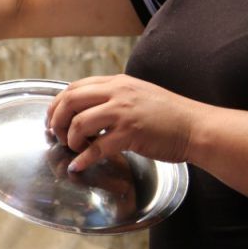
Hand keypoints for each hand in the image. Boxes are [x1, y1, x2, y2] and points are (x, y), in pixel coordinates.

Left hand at [45, 74, 203, 171]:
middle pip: (69, 101)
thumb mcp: (137, 95)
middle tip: (57, 136)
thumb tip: (84, 112)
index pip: (74, 88)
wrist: (196, 126)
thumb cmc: (168, 115)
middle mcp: (118, 93)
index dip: (56, 106)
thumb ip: (111, 98)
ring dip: (70, 139)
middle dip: (56, 121)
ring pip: (79, 123)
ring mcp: (124, 112)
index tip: (51, 121)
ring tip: (75, 149)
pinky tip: (78, 165)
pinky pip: (96, 148)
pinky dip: (82, 159)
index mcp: (117, 83)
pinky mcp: (130, 133)